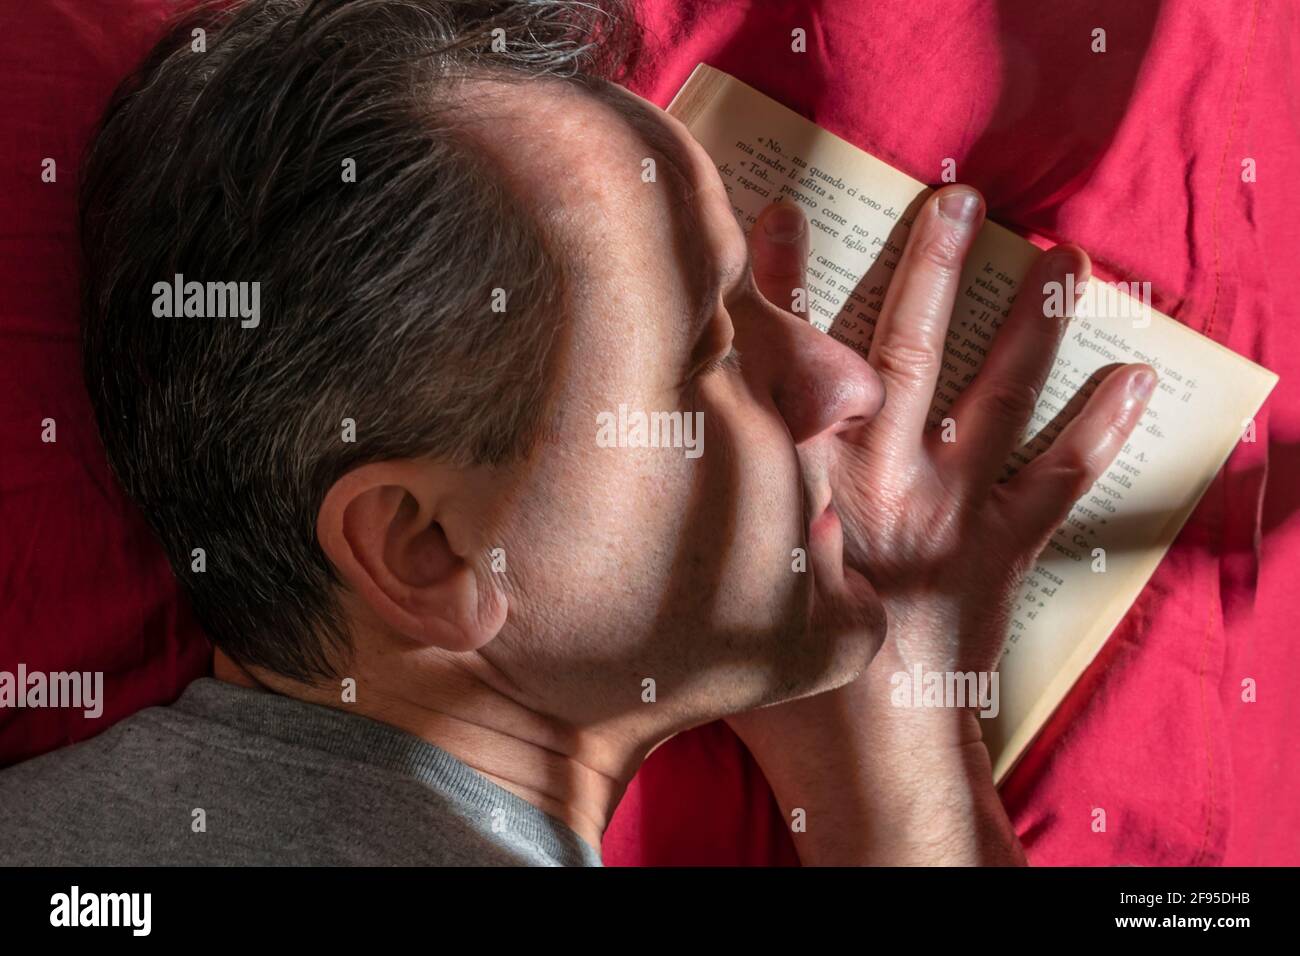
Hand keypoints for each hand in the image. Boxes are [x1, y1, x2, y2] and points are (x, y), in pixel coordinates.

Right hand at [725, 187, 1154, 863]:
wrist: (868, 759)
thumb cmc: (784, 685)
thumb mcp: (727, 589)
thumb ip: (716, 517)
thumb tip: (680, 465)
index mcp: (802, 482)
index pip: (785, 360)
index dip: (781, 281)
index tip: (784, 213)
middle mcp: (880, 478)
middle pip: (909, 351)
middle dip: (931, 268)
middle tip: (958, 200)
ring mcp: (948, 509)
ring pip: (998, 397)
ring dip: (1035, 325)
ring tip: (1071, 261)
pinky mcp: (999, 550)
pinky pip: (1058, 482)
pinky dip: (1100, 432)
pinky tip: (1136, 382)